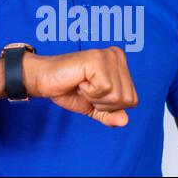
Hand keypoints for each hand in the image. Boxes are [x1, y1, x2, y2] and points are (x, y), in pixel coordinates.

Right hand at [22, 47, 137, 126]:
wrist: (45, 81)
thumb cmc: (69, 89)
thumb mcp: (94, 107)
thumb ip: (110, 115)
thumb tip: (125, 121)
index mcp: (121, 65)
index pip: (132, 100)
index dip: (110, 106)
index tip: (93, 93)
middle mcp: (118, 56)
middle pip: (126, 99)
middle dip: (103, 103)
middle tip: (86, 89)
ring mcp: (108, 56)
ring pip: (116, 95)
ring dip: (95, 97)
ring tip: (83, 84)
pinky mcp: (97, 58)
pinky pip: (105, 88)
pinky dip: (89, 91)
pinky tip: (80, 80)